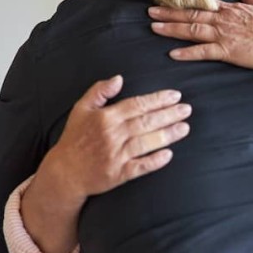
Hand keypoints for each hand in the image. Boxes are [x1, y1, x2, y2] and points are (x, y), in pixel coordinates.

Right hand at [39, 75, 191, 200]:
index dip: (158, 99)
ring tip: (185, 128)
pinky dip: (154, 161)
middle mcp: (112, 135)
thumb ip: (99, 91)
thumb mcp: (81, 110)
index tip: (176, 96)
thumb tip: (119, 78)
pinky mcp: (117, 174)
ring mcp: (115, 155)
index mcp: (105, 118)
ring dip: (167, 135)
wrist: (64, 172)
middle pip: (146, 122)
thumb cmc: (75, 138)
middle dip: (169, 114)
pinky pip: (139, 167)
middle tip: (187, 109)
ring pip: (146, 143)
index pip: (137, 105)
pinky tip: (169, 155)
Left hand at [149, 0, 252, 70]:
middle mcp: (225, 20)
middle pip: (192, 15)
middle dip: (169, 13)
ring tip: (154, 27)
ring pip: (192, 30)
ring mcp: (224, 35)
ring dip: (171, 28)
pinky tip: (173, 54)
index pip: (204, 5)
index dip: (186, 4)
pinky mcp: (228, 51)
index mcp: (233, 10)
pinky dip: (187, 53)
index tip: (171, 1)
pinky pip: (203, 52)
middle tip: (150, 12)